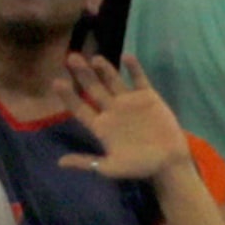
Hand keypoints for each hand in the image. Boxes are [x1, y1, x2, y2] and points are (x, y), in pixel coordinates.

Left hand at [57, 53, 193, 181]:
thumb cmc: (138, 167)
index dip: (68, 96)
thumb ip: (86, 162)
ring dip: (104, 69)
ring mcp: (129, 103)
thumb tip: (59, 163)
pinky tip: (126, 57)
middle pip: (93, 89)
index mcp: (100, 126)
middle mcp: (111, 111)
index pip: (79, 108)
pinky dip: (134, 69)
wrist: (168, 162)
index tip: (56, 82)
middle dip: (82, 74)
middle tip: (71, 57)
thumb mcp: (109, 168)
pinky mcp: (148, 98)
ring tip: (93, 57)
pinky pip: (139, 80)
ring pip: (113, 81)